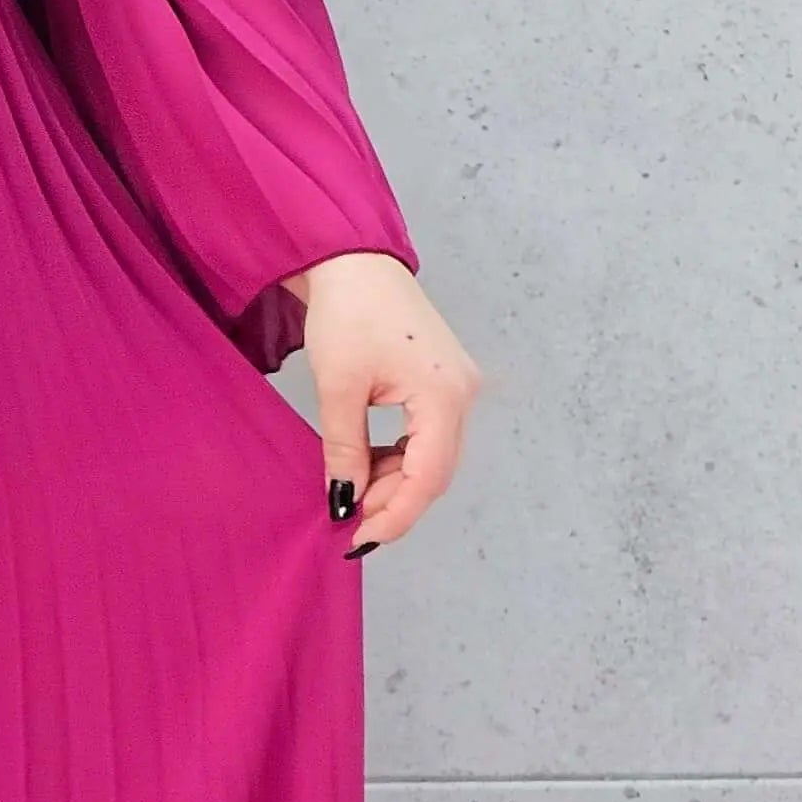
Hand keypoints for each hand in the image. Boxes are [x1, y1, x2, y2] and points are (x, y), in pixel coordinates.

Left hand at [289, 251, 480, 556]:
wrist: (354, 262)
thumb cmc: (348, 312)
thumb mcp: (338, 388)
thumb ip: (344, 450)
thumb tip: (344, 501)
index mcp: (444, 395)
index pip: (428, 477)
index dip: (396, 515)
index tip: (360, 539)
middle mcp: (463, 395)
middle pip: (436, 472)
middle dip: (395, 502)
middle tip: (350, 522)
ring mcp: (458, 388)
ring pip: (433, 458)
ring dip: (397, 482)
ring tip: (354, 494)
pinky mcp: (443, 384)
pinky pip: (428, 438)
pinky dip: (401, 458)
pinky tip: (370, 467)